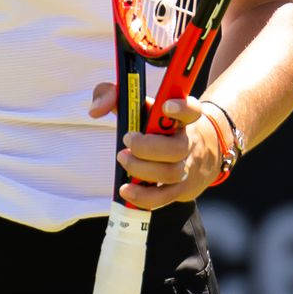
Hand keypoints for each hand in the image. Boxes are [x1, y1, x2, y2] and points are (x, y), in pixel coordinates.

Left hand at [87, 84, 222, 207]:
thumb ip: (114, 96)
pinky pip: (164, 197)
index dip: (181, 107)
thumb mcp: (141, 105)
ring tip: (123, 159)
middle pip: (177, 148)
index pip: (191, 110)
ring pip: (171, 174)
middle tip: (127, 141)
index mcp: (181, 118)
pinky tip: (126, 190)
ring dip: (142, 170)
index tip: (165, 106)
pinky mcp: (180, 189)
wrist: (196, 153)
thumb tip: (96, 110)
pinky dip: (143, 196)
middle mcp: (188, 142)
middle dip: (147, 147)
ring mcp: (186, 168)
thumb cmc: (158, 126)